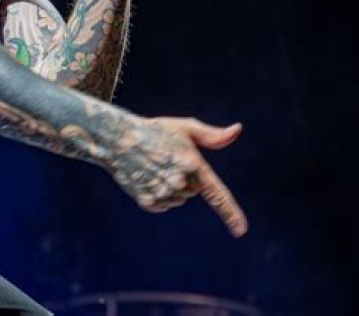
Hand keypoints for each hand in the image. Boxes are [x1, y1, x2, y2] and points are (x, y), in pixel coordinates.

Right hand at [106, 113, 247, 237]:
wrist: (118, 138)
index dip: (230, 213)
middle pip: (194, 190)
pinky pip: (164, 204)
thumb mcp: (184, 127)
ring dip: (172, 186)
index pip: (215, 193)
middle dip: (186, 177)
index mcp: (191, 163)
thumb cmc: (154, 130)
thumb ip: (213, 135)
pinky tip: (147, 176)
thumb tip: (237, 129)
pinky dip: (159, 193)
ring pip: (179, 198)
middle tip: (167, 159)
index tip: (241, 230)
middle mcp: (178, 181)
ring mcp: (161, 193)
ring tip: (155, 166)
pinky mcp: (147, 201)